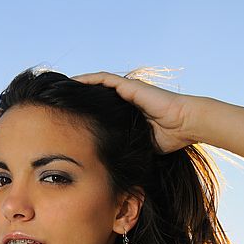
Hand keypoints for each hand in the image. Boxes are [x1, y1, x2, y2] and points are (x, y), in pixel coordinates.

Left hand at [69, 71, 203, 153]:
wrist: (186, 123)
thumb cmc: (170, 137)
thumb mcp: (142, 144)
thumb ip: (128, 146)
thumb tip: (113, 164)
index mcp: (128, 112)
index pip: (102, 109)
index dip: (86, 112)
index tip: (69, 118)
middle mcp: (127, 98)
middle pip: (96, 95)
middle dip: (78, 98)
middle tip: (58, 103)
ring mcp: (128, 90)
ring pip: (97, 85)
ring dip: (79, 86)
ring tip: (60, 89)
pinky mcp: (129, 86)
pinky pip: (103, 79)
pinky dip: (87, 79)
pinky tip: (73, 81)